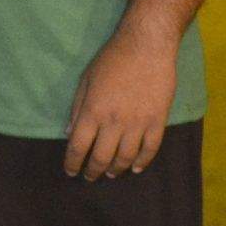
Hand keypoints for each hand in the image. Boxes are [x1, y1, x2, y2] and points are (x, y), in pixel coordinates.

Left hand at [65, 26, 178, 180]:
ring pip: (125, 157)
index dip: (72, 162)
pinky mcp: (157, 121)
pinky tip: (135, 167)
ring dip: (116, 169)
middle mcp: (114, 122)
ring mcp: (138, 124)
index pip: (78, 146)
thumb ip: (77, 108)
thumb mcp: (85, 80)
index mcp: (92, 111)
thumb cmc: (111, 60)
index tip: (70, 171)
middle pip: (101, 157)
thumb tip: (68, 133)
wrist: (146, 47)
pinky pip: (150, 149)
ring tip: (110, 174)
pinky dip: (142, 162)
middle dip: (93, 171)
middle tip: (89, 177)